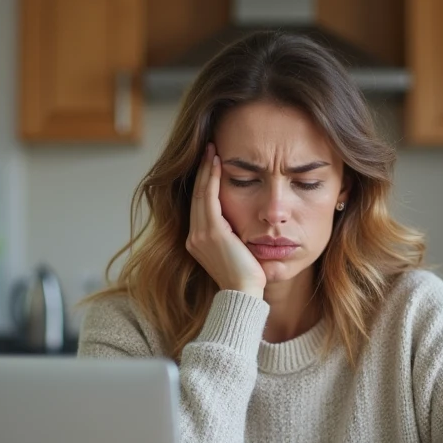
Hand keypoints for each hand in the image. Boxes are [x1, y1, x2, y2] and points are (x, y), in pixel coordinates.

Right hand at [186, 143, 266, 297]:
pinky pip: (210, 199)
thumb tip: (241, 225)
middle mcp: (194, 236)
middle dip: (203, 171)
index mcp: (197, 241)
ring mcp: (200, 234)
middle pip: (197, 195)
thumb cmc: (247, 278)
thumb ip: (233, 237)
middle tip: (209, 149)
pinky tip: (219, 164)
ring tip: (212, 151)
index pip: (200, 205)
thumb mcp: (236, 252)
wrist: (243, 294)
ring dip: (207, 170)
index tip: (211, 164)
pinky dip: (213, 179)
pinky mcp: (211, 232)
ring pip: (202, 194)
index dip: (204, 183)